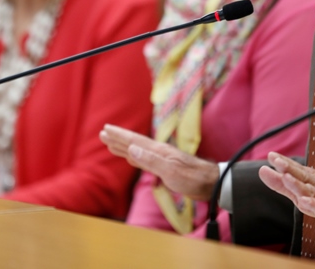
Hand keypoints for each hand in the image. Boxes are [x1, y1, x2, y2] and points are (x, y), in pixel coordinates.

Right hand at [100, 124, 218, 200]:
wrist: (211, 184)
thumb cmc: (193, 178)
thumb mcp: (170, 171)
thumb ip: (151, 160)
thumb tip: (131, 148)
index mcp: (158, 151)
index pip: (134, 141)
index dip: (119, 135)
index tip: (105, 129)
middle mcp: (159, 153)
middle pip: (134, 144)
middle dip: (118, 139)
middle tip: (103, 132)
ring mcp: (162, 160)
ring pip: (138, 151)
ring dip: (124, 147)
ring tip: (111, 143)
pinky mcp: (165, 169)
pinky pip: (143, 160)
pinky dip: (134, 158)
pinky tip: (131, 157)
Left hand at [258, 152, 314, 234]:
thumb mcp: (301, 192)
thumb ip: (281, 184)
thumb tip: (263, 171)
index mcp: (309, 181)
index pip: (295, 170)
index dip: (283, 163)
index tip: (271, 156)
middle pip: (302, 177)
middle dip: (289, 168)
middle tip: (276, 160)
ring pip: (311, 191)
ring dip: (299, 185)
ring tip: (287, 178)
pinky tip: (306, 202)